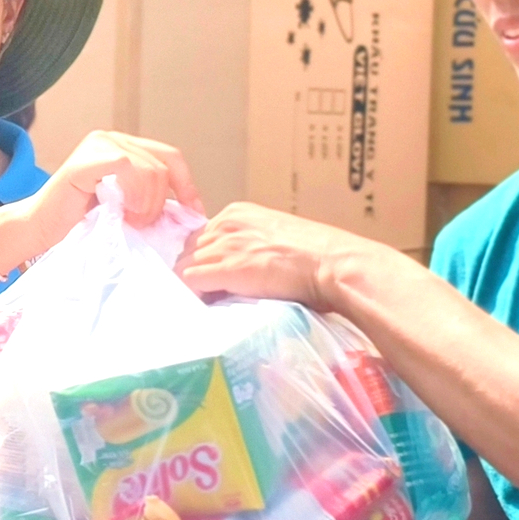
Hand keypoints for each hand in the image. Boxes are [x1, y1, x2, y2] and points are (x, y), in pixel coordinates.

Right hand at [27, 131, 201, 248]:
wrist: (40, 232)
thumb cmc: (81, 225)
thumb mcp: (127, 209)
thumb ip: (152, 200)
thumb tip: (192, 211)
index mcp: (125, 147)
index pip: (171, 157)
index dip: (187, 186)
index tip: (194, 215)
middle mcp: (112, 138)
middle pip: (163, 164)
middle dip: (160, 202)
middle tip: (142, 224)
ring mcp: (98, 144)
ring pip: (149, 168)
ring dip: (146, 203)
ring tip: (128, 221)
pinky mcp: (85, 158)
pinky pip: (126, 167)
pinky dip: (132, 194)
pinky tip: (121, 211)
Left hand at [178, 203, 366, 308]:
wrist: (335, 264)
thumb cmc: (317, 258)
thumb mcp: (275, 239)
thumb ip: (250, 245)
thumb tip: (236, 269)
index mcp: (238, 212)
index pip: (200, 236)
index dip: (204, 260)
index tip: (214, 278)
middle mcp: (227, 224)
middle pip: (187, 250)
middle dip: (195, 272)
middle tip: (210, 294)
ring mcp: (226, 244)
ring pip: (183, 266)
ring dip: (194, 287)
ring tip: (212, 303)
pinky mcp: (228, 267)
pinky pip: (189, 281)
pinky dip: (194, 296)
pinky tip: (210, 307)